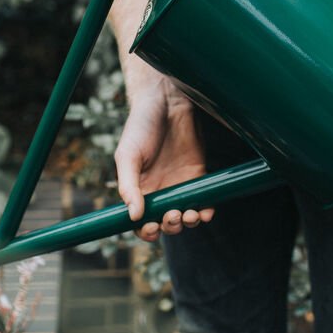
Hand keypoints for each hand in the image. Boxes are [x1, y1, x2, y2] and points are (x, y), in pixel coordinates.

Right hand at [115, 76, 213, 241]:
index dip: (145, 231)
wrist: (166, 101)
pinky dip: (205, 212)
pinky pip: (203, 201)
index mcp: (138, 188)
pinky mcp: (198, 175)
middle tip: (172, 215)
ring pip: (185, 216)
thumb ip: (128, 185)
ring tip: (187, 214)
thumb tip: (133, 216)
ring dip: (187, 222)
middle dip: (169, 226)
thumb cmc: (140, 126)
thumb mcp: (127, 155)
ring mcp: (179, 184)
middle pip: (164, 223)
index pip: (140, 221)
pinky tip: (205, 211)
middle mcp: (159, 190)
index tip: (151, 228)